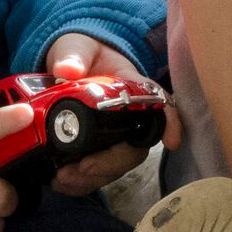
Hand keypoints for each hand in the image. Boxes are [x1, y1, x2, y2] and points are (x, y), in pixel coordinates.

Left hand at [44, 32, 182, 197]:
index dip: (169, 123)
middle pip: (134, 147)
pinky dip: (79, 184)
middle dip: (112, 163)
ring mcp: (111, 137)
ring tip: (63, 178)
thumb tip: (67, 69)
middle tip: (83, 167)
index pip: (158, 104)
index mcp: (129, 88)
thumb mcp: (74, 47)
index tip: (171, 141)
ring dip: (93, 178)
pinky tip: (60, 183)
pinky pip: (94, 175)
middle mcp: (127, 118)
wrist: (63, 66)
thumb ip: (72, 55)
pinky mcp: (93, 151)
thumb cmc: (78, 53)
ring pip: (115, 166)